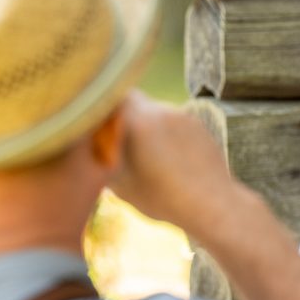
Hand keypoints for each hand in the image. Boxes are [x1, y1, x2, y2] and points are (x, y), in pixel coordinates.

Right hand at [107, 90, 236, 226]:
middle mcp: (161, 110)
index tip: (96, 122)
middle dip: (124, 117)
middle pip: (135, 101)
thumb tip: (87, 147)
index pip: (113, 96)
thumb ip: (102, 158)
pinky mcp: (198, 125)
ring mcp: (182, 115)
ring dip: (147, 126)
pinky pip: (173, 121)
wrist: (212, 203)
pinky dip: (166, 134)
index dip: (103, 106)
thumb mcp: (119, 183)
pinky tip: (168, 158)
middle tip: (118, 140)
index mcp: (138, 120)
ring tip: (148, 156)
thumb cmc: (162, 197)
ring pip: (155, 111)